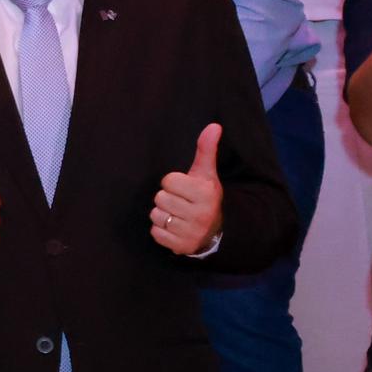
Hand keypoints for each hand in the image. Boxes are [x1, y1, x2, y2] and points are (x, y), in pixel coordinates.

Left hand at [150, 123, 226, 256]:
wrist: (216, 231)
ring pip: (156, 215)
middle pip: (160, 198)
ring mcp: (191, 232)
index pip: (168, 181)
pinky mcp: (180, 246)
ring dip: (163, 214)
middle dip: (168, 199)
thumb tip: (214, 125)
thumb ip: (206, 150)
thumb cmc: (205, 196)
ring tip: (178, 215)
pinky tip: (175, 227)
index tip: (185, 189)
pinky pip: (155, 232)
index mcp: (205, 193)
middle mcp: (200, 213)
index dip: (173, 183)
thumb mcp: (206, 173)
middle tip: (181, 203)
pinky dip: (161, 230)